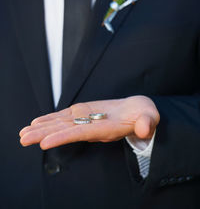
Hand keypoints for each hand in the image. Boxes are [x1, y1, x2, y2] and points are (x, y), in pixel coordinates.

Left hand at [19, 96, 159, 149]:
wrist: (138, 112)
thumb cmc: (145, 115)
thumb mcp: (150, 116)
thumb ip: (147, 122)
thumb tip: (145, 128)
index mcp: (106, 129)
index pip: (82, 134)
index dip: (63, 137)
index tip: (45, 143)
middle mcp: (92, 127)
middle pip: (66, 131)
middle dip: (44, 135)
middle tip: (23, 139)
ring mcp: (87, 120)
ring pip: (62, 124)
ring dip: (43, 127)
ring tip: (24, 133)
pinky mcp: (85, 112)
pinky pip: (65, 116)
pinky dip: (51, 118)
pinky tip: (37, 121)